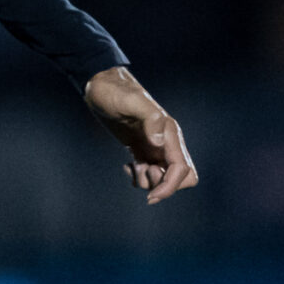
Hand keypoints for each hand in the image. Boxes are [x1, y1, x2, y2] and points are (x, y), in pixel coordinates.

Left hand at [85, 66, 197, 203]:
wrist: (101, 86)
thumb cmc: (115, 92)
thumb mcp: (130, 102)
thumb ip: (149, 119)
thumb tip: (159, 144)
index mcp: (169, 133)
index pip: (182, 169)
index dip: (170, 187)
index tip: (151, 197)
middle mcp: (167, 141)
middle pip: (182, 177)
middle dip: (164, 186)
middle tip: (143, 173)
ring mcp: (155, 146)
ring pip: (165, 177)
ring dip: (149, 181)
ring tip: (132, 166)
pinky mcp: (143, 149)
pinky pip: (150, 172)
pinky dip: (139, 176)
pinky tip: (127, 165)